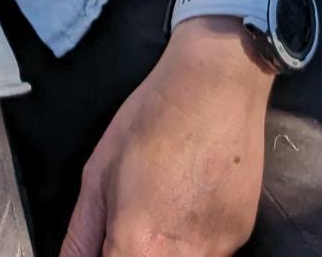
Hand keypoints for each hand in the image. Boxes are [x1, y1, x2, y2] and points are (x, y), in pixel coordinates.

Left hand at [59, 19, 271, 256]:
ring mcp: (219, 250)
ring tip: (165, 204)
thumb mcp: (98, 173)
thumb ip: (81, 237)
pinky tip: (191, 200)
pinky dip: (193, 238)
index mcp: (138, 244)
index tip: (109, 241)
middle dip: (134, 250)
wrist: (217, 83)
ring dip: (164, 248)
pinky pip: (210, 253)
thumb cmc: (151, 118)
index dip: (108, 255)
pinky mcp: (240, 235)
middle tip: (134, 219)